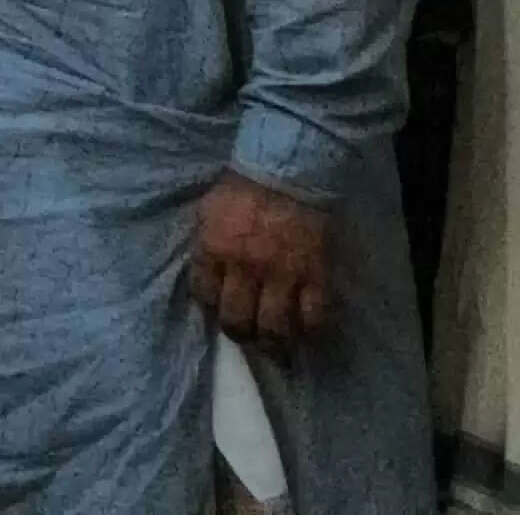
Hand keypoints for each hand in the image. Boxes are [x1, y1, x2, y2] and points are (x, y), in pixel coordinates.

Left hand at [189, 172, 334, 348]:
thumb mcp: (207, 213)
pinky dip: (310, 331)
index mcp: (212, 249)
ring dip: (273, 344)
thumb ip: (205, 246)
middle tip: (246, 335)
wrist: (288, 171)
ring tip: (274, 349)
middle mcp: (244, 268)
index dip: (210, 308)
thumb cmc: (241, 189)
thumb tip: (205, 277)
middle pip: (236, 319)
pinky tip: (307, 334)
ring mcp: (282, 274)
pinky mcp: (315, 275)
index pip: (203, 295)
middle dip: (239, 334)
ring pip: (274, 328)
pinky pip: (314, 316)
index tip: (218, 310)